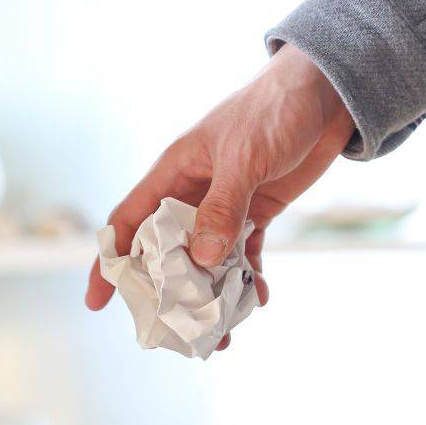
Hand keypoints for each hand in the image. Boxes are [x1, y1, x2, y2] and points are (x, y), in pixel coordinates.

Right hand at [85, 44, 353, 350]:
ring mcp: (225, 205)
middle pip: (165, 251)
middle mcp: (192, 193)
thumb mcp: (244, 157)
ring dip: (212, 294)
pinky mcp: (258, 211)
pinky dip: (248, 277)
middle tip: (170, 331)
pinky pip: (244, 253)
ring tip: (221, 333)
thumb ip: (222, 208)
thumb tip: (202, 259)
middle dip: (166, 293)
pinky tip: (257, 298)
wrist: (327, 91)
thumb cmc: (275, 109)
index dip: (110, 262)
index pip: (128, 222)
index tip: (98, 300)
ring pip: (207, 260)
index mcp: (173, 173)